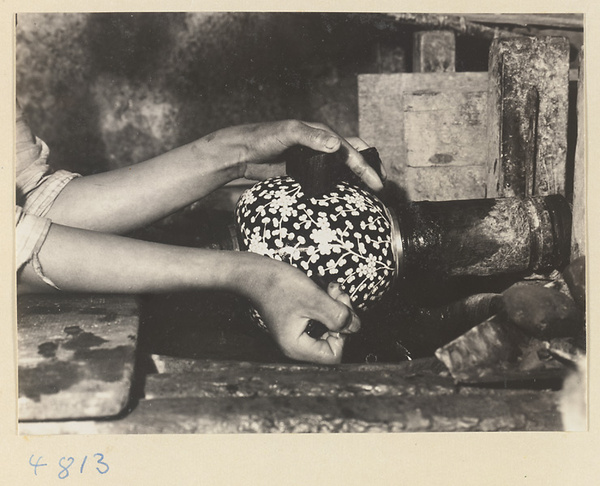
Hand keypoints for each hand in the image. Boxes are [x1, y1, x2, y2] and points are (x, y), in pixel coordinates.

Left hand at [201, 120, 384, 190]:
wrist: (242, 152)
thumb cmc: (264, 137)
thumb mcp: (288, 132)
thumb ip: (311, 136)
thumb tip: (337, 145)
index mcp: (322, 133)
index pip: (350, 150)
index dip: (365, 167)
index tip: (377, 183)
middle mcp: (321, 144)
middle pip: (352, 155)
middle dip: (369, 169)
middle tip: (381, 186)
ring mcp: (313, 158)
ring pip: (342, 168)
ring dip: (356, 178)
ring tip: (369, 193)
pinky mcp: (304, 171)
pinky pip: (327, 178)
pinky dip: (339, 185)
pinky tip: (345, 196)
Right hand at [243, 257, 359, 363]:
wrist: (255, 272)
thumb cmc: (279, 285)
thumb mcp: (314, 299)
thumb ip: (338, 315)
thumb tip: (356, 326)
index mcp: (297, 347)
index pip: (333, 355)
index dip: (343, 334)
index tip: (340, 311)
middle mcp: (296, 345)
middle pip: (333, 341)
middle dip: (342, 316)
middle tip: (339, 294)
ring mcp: (296, 333)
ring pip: (329, 327)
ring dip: (337, 307)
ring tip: (333, 288)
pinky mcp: (298, 321)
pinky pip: (321, 318)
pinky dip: (328, 304)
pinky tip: (327, 289)